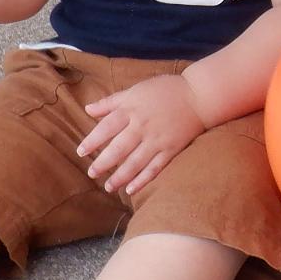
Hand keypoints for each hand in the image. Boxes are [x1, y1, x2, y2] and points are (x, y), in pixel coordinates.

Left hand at [79, 73, 206, 195]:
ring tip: (109, 187)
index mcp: (132, 110)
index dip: (93, 140)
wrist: (199, 95)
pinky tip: (131, 190)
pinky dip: (143, 180)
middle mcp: (142, 126)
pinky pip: (155, 168)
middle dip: (103, 163)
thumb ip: (111, 101)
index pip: (107, 127)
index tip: (81, 152)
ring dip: (120, 176)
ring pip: (135, 162)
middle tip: (91, 174)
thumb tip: (88, 109)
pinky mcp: (171, 149)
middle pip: (119, 148)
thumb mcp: (136, 90)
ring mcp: (158, 140)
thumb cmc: (166, 90)